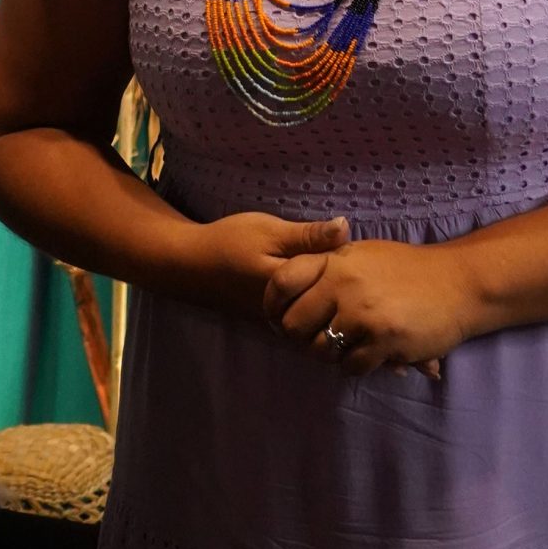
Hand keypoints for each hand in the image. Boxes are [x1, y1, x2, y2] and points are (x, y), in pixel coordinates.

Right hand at [176, 210, 350, 321]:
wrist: (190, 265)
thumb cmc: (229, 242)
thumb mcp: (269, 231)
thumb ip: (308, 234)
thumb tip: (346, 228)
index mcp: (290, 288)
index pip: (334, 281)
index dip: (350, 263)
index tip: (358, 248)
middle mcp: (288, 312)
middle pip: (328, 300)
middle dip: (343, 282)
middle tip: (354, 259)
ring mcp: (280, 320)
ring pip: (317, 309)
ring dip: (329, 292)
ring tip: (341, 271)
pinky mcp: (273, 320)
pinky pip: (304, 313)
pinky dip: (314, 299)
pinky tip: (319, 283)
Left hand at [264, 240, 470, 376]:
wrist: (459, 283)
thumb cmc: (410, 270)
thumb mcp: (365, 255)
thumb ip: (330, 265)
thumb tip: (291, 283)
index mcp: (335, 259)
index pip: (281, 282)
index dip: (272, 306)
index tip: (279, 318)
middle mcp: (343, 284)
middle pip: (293, 325)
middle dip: (301, 339)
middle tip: (316, 341)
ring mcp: (363, 312)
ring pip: (321, 350)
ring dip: (330, 355)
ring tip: (347, 348)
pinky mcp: (383, 339)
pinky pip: (351, 366)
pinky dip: (357, 366)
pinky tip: (371, 354)